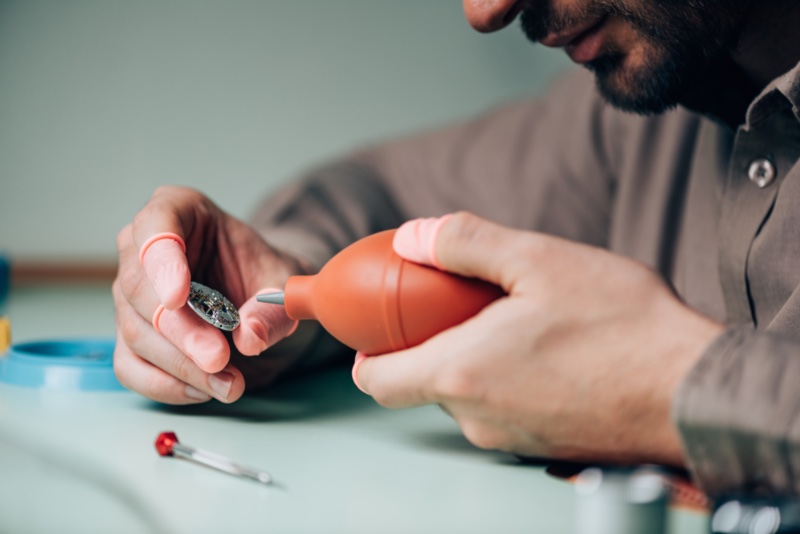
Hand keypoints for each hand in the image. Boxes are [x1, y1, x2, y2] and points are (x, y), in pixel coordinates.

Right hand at [114, 186, 302, 403]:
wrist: (261, 295)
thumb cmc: (264, 273)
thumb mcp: (284, 281)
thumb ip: (273, 306)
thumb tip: (250, 338)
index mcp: (176, 210)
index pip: (155, 227)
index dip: (163, 263)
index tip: (178, 298)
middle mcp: (140, 247)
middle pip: (139, 289)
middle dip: (180, 331)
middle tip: (218, 358)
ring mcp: (130, 293)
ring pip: (136, 332)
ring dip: (181, 365)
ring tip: (228, 382)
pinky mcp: (131, 333)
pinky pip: (131, 366)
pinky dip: (165, 385)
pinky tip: (204, 389)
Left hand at [355, 213, 723, 465]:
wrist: (691, 389)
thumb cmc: (623, 326)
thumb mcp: (539, 259)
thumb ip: (465, 244)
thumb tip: (413, 237)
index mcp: (461, 374)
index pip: (377, 381)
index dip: (367, 351)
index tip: (379, 323)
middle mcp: (477, 417)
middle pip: (422, 381)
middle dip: (430, 340)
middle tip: (462, 301)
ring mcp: (509, 437)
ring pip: (466, 393)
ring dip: (473, 356)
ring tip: (516, 318)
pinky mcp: (541, 445)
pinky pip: (502, 407)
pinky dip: (505, 377)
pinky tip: (545, 347)